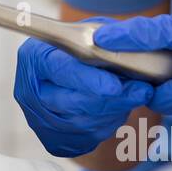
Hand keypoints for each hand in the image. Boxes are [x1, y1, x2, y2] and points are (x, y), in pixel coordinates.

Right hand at [13, 34, 153, 157]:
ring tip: (138, 95)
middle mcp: (30, 92)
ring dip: (115, 110)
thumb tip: (123, 49)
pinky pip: (88, 135)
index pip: (60, 70)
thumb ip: (102, 39)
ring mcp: (40, 119)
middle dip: (111, 99)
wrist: (68, 71)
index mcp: (33, 57)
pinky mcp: (54, 139)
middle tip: (141, 90)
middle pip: (72, 102)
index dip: (88, 80)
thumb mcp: (90, 31)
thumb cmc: (81, 47)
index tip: (115, 86)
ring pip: (84, 122)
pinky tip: (121, 107)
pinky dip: (109, 121)